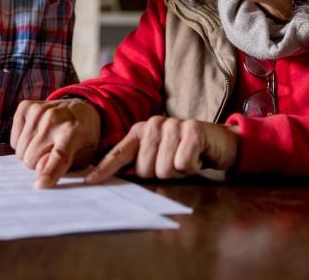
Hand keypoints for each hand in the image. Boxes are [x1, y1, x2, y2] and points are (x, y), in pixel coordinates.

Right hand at [10, 98, 101, 188]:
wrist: (79, 108)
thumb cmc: (83, 137)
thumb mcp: (84, 156)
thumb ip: (64, 165)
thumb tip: (40, 169)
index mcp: (74, 131)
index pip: (60, 155)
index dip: (49, 171)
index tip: (41, 185)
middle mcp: (54, 118)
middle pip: (32, 158)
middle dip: (38, 163)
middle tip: (50, 155)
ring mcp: (37, 110)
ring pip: (20, 150)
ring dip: (31, 153)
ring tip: (45, 143)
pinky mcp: (25, 107)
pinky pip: (13, 140)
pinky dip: (22, 142)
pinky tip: (36, 134)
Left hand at [86, 116, 238, 183]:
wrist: (218, 142)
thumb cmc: (184, 152)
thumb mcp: (158, 157)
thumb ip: (138, 164)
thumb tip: (115, 179)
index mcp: (139, 132)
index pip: (118, 153)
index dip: (104, 170)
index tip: (89, 183)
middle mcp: (153, 125)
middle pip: (145, 169)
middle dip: (160, 175)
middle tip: (173, 164)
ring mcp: (173, 125)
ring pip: (164, 169)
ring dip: (178, 172)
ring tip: (185, 159)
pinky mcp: (193, 130)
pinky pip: (183, 164)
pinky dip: (192, 167)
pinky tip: (197, 156)